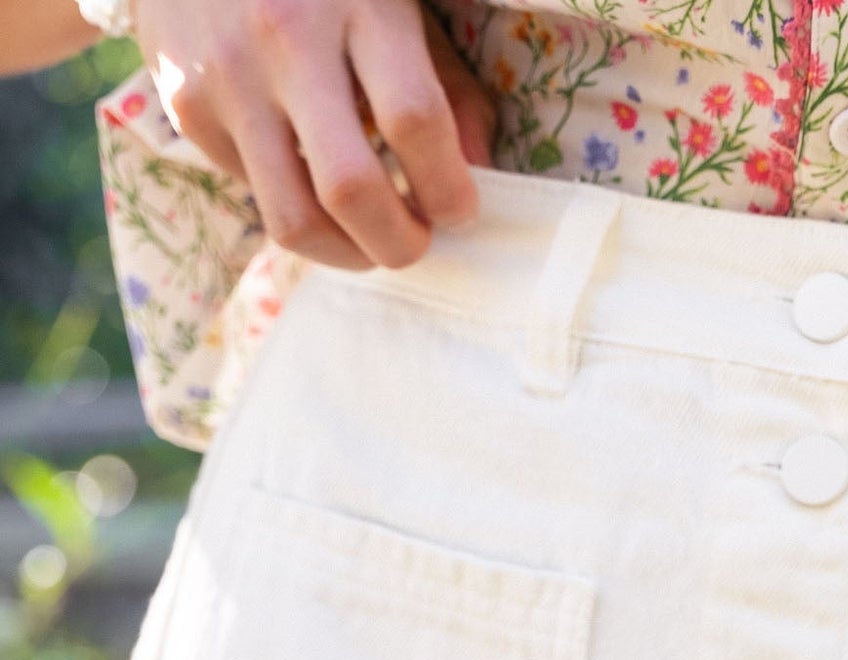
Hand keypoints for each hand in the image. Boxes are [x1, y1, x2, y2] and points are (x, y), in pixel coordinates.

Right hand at [135, 0, 495, 271]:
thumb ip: (447, 84)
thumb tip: (477, 171)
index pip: (415, 120)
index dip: (449, 188)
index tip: (462, 211)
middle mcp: (286, 38)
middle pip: (351, 190)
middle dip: (399, 243)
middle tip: (418, 241)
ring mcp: (229, 76)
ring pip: (294, 219)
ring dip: (347, 253)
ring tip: (370, 239)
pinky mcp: (189, 106)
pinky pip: (255, 193)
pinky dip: (296, 206)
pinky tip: (311, 179)